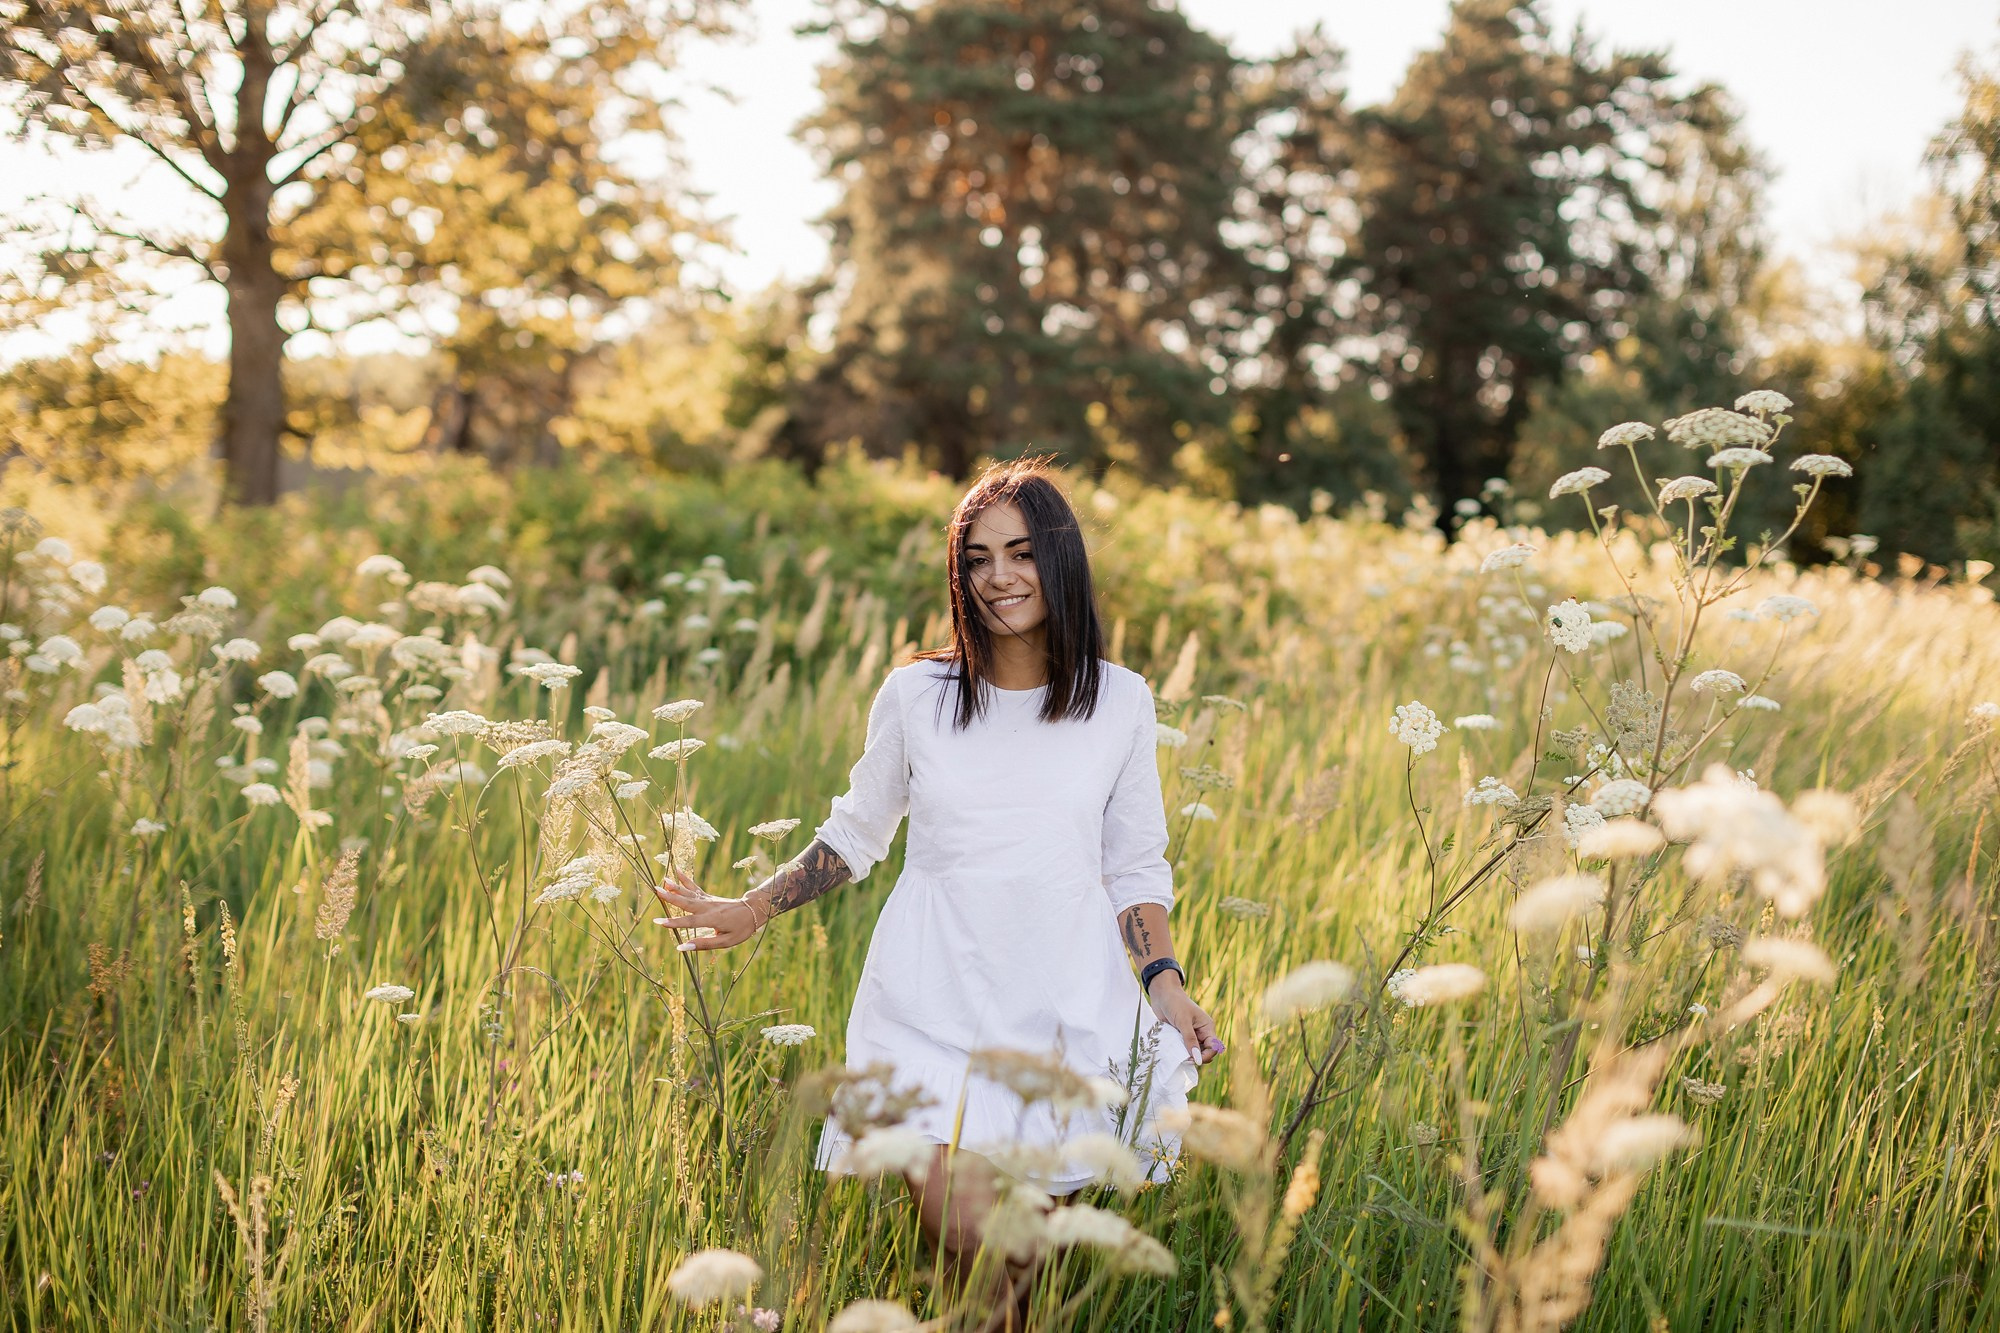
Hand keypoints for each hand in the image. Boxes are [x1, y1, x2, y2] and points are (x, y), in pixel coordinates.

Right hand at [651, 869, 767, 951]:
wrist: (753, 911)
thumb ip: (704, 944)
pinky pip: (694, 888)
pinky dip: (685, 879)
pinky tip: (677, 871)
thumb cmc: (741, 929)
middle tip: (656, 890)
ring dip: (676, 886)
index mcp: (712, 920)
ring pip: (689, 893)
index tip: (659, 922)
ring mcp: (708, 900)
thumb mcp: (726, 941)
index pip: (690, 922)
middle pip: (687, 902)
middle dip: (671, 897)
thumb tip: (682, 947)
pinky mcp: (708, 897)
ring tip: (663, 879)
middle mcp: (708, 907)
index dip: (674, 923)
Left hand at [1145, 974, 1223, 1066]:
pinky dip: (1179, 1052)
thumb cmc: (1175, 1003)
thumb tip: (1197, 1058)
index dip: (1206, 1056)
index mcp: (1207, 1027)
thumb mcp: (1183, 1021)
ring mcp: (1190, 1035)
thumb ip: (1190, 1039)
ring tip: (1178, 1056)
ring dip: (1187, 1055)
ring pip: (1193, 1052)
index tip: (1194, 1059)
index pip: (1214, 1047)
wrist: (1162, 994)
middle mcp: (1201, 1032)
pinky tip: (1173, 1053)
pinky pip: (1183, 1049)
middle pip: (1204, 1052)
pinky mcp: (1180, 1036)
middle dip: (1197, 1057)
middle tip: (1185, 1059)